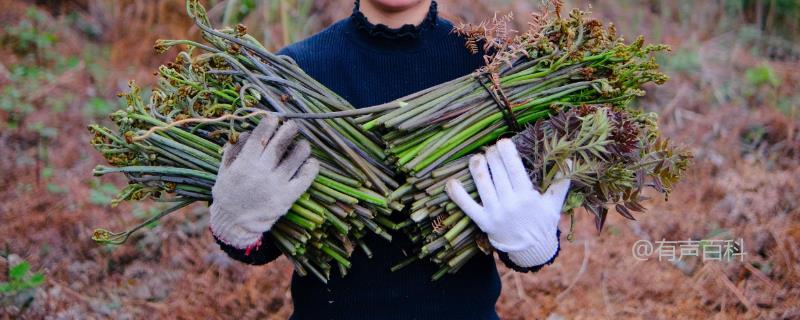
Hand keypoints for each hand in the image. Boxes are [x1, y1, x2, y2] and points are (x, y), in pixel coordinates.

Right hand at [209, 115, 318, 248]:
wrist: (234, 223)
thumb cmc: (228, 194)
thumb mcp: (224, 170)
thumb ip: (233, 150)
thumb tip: (246, 131)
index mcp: (244, 164)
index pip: (259, 137)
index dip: (268, 124)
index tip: (274, 118)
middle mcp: (261, 173)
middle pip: (279, 144)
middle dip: (288, 130)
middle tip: (293, 125)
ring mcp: (276, 185)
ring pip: (295, 159)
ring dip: (302, 147)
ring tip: (303, 144)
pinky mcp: (287, 197)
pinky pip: (304, 179)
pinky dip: (310, 168)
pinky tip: (310, 162)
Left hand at [445, 139, 569, 266]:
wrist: (531, 250)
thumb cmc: (543, 222)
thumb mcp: (554, 203)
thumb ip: (561, 181)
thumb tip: (569, 159)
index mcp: (527, 196)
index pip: (514, 167)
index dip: (506, 151)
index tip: (503, 142)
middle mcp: (510, 203)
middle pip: (497, 171)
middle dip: (492, 155)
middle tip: (491, 150)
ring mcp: (495, 212)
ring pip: (481, 183)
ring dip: (476, 166)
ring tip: (476, 158)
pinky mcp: (483, 222)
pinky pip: (466, 205)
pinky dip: (457, 193)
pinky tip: (451, 182)